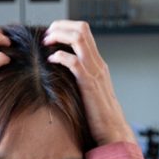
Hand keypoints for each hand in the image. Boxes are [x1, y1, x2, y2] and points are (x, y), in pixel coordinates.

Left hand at [43, 20, 136, 146]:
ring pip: (79, 39)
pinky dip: (60, 56)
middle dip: (60, 26)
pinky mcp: (89, 84)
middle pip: (82, 29)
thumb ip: (80, 78)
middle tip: (45, 36)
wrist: (112, 131)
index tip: (50, 35)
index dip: (66, 27)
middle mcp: (98, 64)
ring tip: (46, 43)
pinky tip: (50, 60)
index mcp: (98, 63)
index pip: (84, 32)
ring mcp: (95, 72)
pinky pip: (74, 62)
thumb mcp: (89, 91)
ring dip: (59, 36)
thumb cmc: (98, 116)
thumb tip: (60, 73)